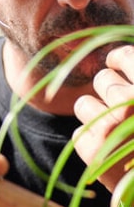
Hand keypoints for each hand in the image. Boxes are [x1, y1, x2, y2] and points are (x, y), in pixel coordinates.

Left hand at [73, 45, 133, 192]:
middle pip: (101, 80)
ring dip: (93, 114)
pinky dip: (89, 140)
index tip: (113, 62)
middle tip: (117, 107)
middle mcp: (132, 103)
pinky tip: (107, 151)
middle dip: (106, 90)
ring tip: (111, 131)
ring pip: (83, 104)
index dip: (116, 58)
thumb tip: (117, 59)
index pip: (126, 56)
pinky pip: (78, 131)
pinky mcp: (93, 148)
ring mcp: (111, 126)